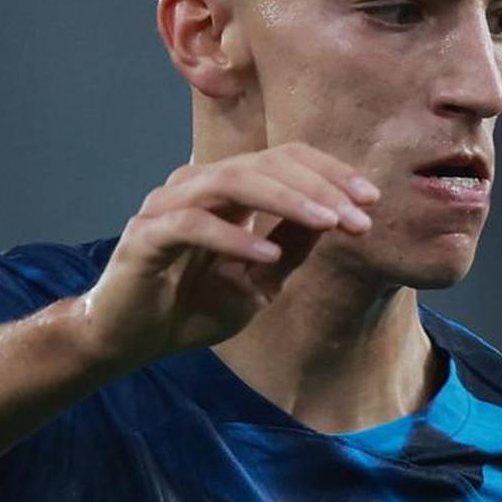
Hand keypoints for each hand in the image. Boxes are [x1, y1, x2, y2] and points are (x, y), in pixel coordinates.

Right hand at [75, 142, 379, 367]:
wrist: (129, 341)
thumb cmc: (191, 308)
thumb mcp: (260, 280)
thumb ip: (291, 246)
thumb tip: (336, 216)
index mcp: (226, 190)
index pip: (284, 159)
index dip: (330, 172)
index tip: (372, 200)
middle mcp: (197, 185)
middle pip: (266, 162)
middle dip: (321, 186)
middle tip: (359, 216)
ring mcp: (168, 205)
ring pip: (233, 181)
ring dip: (288, 200)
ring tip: (328, 222)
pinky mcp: (146, 235)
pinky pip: (195, 224)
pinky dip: (236, 237)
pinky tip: (268, 255)